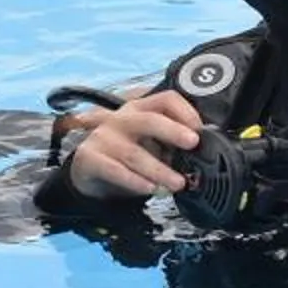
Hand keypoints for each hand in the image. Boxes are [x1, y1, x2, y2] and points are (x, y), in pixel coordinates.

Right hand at [65, 90, 206, 199]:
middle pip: (149, 120)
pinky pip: (115, 170)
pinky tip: (151, 188)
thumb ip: (170, 144)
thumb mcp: (148, 141)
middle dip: (173, 131)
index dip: (185, 111)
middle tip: (192, 143)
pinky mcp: (90, 157)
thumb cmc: (124, 152)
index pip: (165, 100)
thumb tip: (199, 157)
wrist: (87, 166)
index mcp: (140, 109)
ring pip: (135, 154)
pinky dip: (135, 181)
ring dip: (160, 170)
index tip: (199, 129)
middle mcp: (121, 119)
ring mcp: (104, 137)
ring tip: (178, 183)